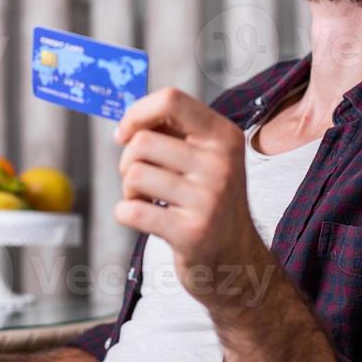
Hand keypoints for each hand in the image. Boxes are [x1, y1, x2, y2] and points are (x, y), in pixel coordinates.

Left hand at [114, 87, 262, 307]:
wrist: (237, 261)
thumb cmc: (208, 203)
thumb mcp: (206, 159)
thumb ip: (173, 133)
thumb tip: (126, 123)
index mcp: (225, 137)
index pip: (171, 99)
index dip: (136, 113)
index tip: (125, 134)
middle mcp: (221, 164)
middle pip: (141, 141)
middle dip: (128, 161)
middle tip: (144, 181)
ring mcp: (209, 199)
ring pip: (133, 174)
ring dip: (130, 190)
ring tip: (151, 201)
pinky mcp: (192, 233)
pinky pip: (130, 210)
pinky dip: (126, 213)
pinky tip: (148, 220)